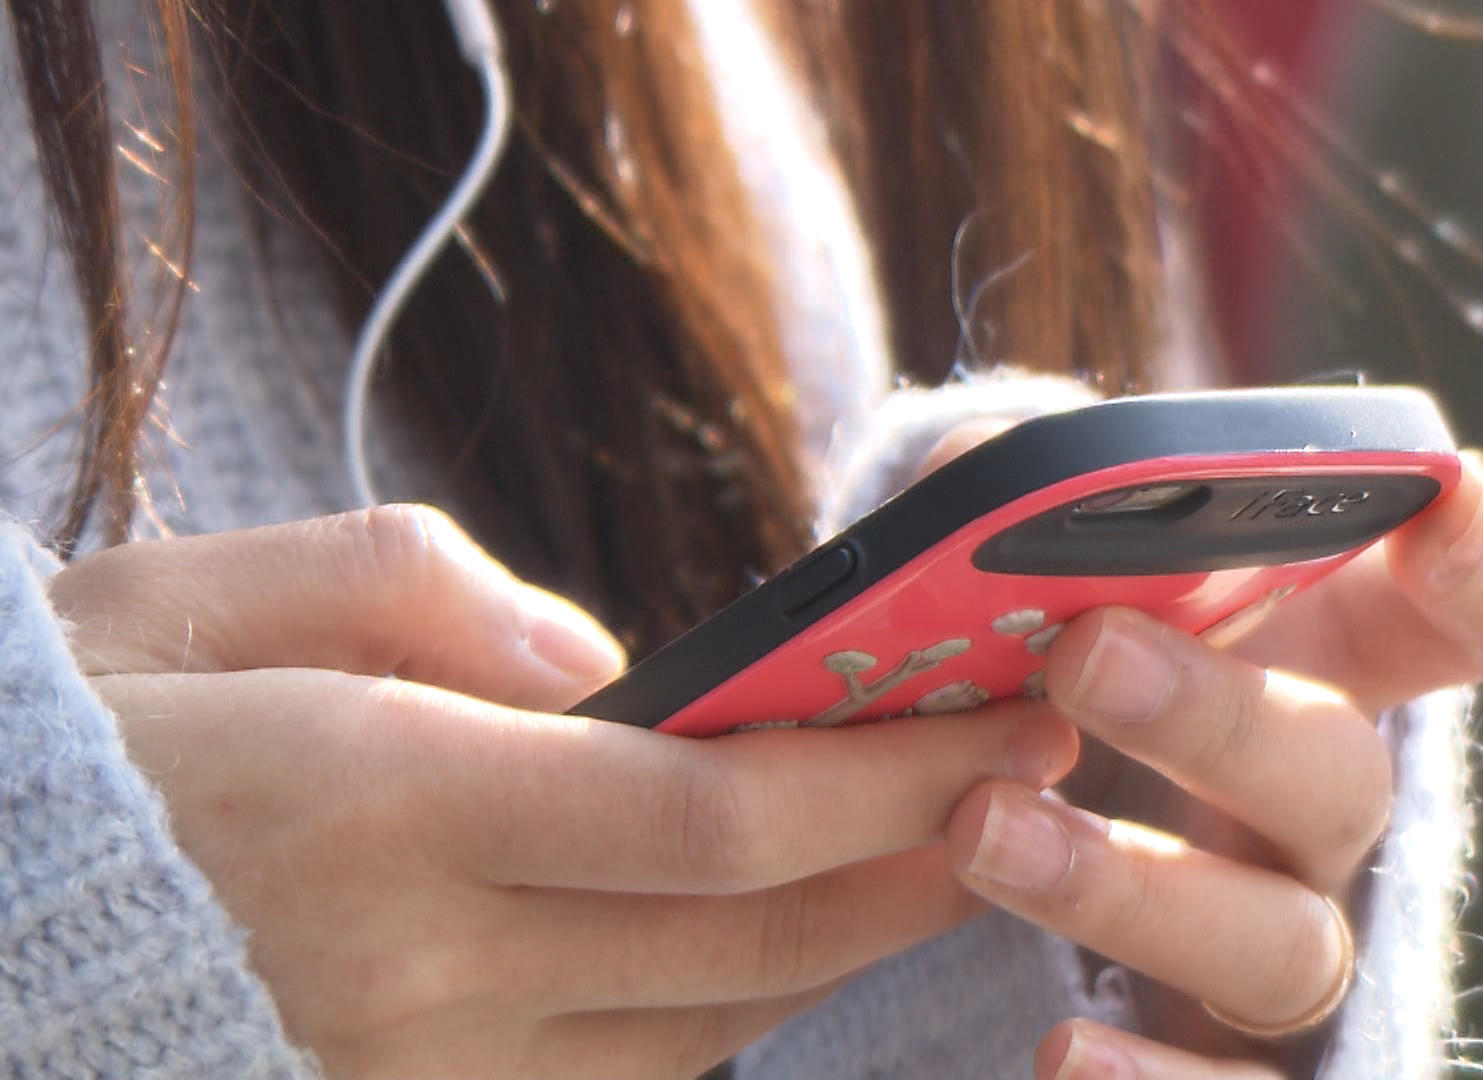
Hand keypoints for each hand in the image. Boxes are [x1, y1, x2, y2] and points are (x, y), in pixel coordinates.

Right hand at [51, 506, 1077, 1079]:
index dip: (881, 776)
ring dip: (843, 944)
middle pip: (743, 941)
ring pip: (703, 1034)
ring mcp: (413, 1079)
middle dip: (915, 857)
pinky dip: (724, 1018)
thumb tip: (590, 650)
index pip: (703, 815)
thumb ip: (405, 587)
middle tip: (1033, 773)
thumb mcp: (191, 597)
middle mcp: (412, 971)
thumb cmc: (65, 747)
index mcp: (373, 800)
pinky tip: (781, 943)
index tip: (1004, 712)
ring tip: (944, 848)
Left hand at [942, 452, 1482, 1077]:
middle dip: (1219, 717)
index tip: (1447, 496)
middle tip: (1085, 655)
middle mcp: (1327, 809)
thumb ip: (1020, 500)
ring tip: (984, 828)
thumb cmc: (1029, 661)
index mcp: (1327, 661)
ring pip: (1283, 947)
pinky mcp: (1227, 1058)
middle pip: (1343, 776)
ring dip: (1135, 887)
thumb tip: (981, 472)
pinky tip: (1063, 1052)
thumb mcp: (1032, 568)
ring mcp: (1285, 941)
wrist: (957, 823)